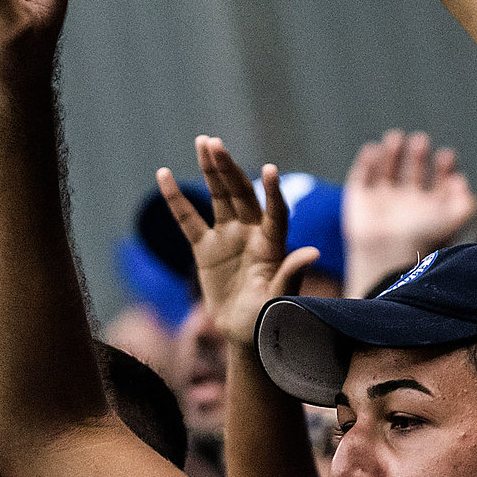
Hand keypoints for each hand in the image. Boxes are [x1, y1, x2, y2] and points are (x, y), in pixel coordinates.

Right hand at [158, 138, 320, 349]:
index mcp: (272, 245)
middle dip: (228, 169)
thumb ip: (291, 274)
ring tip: (204, 142)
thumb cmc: (269, 318)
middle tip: (215, 143)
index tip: (270, 170)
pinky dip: (176, 199)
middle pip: (241, 194)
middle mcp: (251, 234)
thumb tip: (312, 252)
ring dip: (212, 170)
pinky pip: (188, 220)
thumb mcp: (279, 300)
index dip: (273, 192)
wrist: (245, 334)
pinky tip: (164, 174)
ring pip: (218, 197)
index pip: (274, 212)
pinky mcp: (205, 248)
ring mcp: (228, 237)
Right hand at [342, 129, 475, 295]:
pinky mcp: (358, 200)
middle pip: (413, 171)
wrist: (387, 254)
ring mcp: (380, 202)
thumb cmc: (422, 239)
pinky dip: (366, 161)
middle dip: (418, 154)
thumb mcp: (453, 219)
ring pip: (386, 170)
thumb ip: (464, 202)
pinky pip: (360, 176)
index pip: (437, 182)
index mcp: (427, 210)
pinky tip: (373, 150)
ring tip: (396, 137)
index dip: (444, 167)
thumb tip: (460, 182)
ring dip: (392, 151)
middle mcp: (405, 204)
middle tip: (421, 141)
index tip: (446, 156)